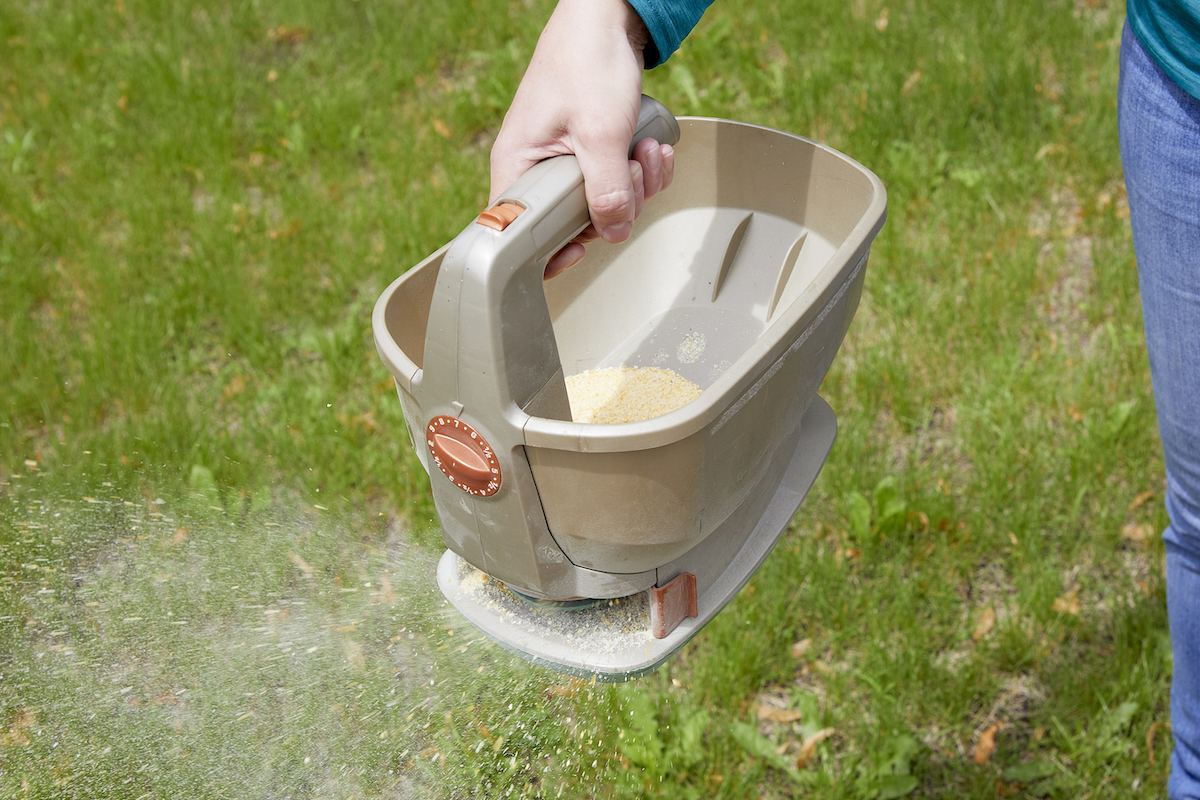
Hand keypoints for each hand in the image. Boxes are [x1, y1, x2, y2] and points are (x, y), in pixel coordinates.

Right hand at [489, 0, 674, 277]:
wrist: (606, 17)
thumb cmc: (587, 59)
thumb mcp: (600, 132)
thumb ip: (607, 190)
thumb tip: (613, 232)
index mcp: (518, 165)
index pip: (520, 232)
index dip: (551, 251)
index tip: (580, 251)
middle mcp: (536, 167)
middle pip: (575, 221)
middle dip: (616, 202)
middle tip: (631, 171)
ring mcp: (565, 160)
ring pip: (604, 202)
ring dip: (638, 183)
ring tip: (644, 150)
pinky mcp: (590, 151)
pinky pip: (618, 181)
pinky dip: (641, 169)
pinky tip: (649, 147)